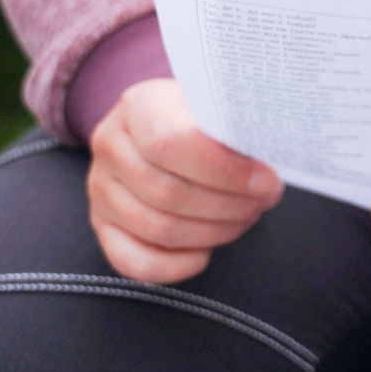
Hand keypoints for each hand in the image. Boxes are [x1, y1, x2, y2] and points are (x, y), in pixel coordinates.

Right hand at [87, 77, 282, 283]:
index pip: (171, 142)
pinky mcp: (102, 225)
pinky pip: (134, 262)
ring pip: (157, 228)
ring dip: (213, 233)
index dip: (224, 170)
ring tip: (244, 218)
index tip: (267, 181)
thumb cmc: (202, 117)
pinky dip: (177, 265)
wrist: (162, 122)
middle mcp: (110, 145)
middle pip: (168, 192)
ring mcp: (100, 188)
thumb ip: (236, 129)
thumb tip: (270, 168)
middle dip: (228, 205)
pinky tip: (206, 252)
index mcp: (139, 105)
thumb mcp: (217, 107)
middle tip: (264, 202)